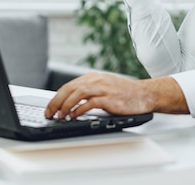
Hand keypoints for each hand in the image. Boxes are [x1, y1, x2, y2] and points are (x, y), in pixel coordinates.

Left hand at [44, 72, 188, 118]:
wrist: (145, 94)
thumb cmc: (125, 94)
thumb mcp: (104, 87)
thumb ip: (89, 92)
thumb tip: (70, 103)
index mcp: (93, 77)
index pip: (68, 85)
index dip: (56, 97)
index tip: (49, 108)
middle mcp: (97, 80)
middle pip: (70, 89)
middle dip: (56, 102)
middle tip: (50, 113)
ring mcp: (103, 88)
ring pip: (77, 94)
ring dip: (66, 106)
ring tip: (61, 116)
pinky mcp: (109, 98)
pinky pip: (90, 103)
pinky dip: (79, 110)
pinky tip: (75, 116)